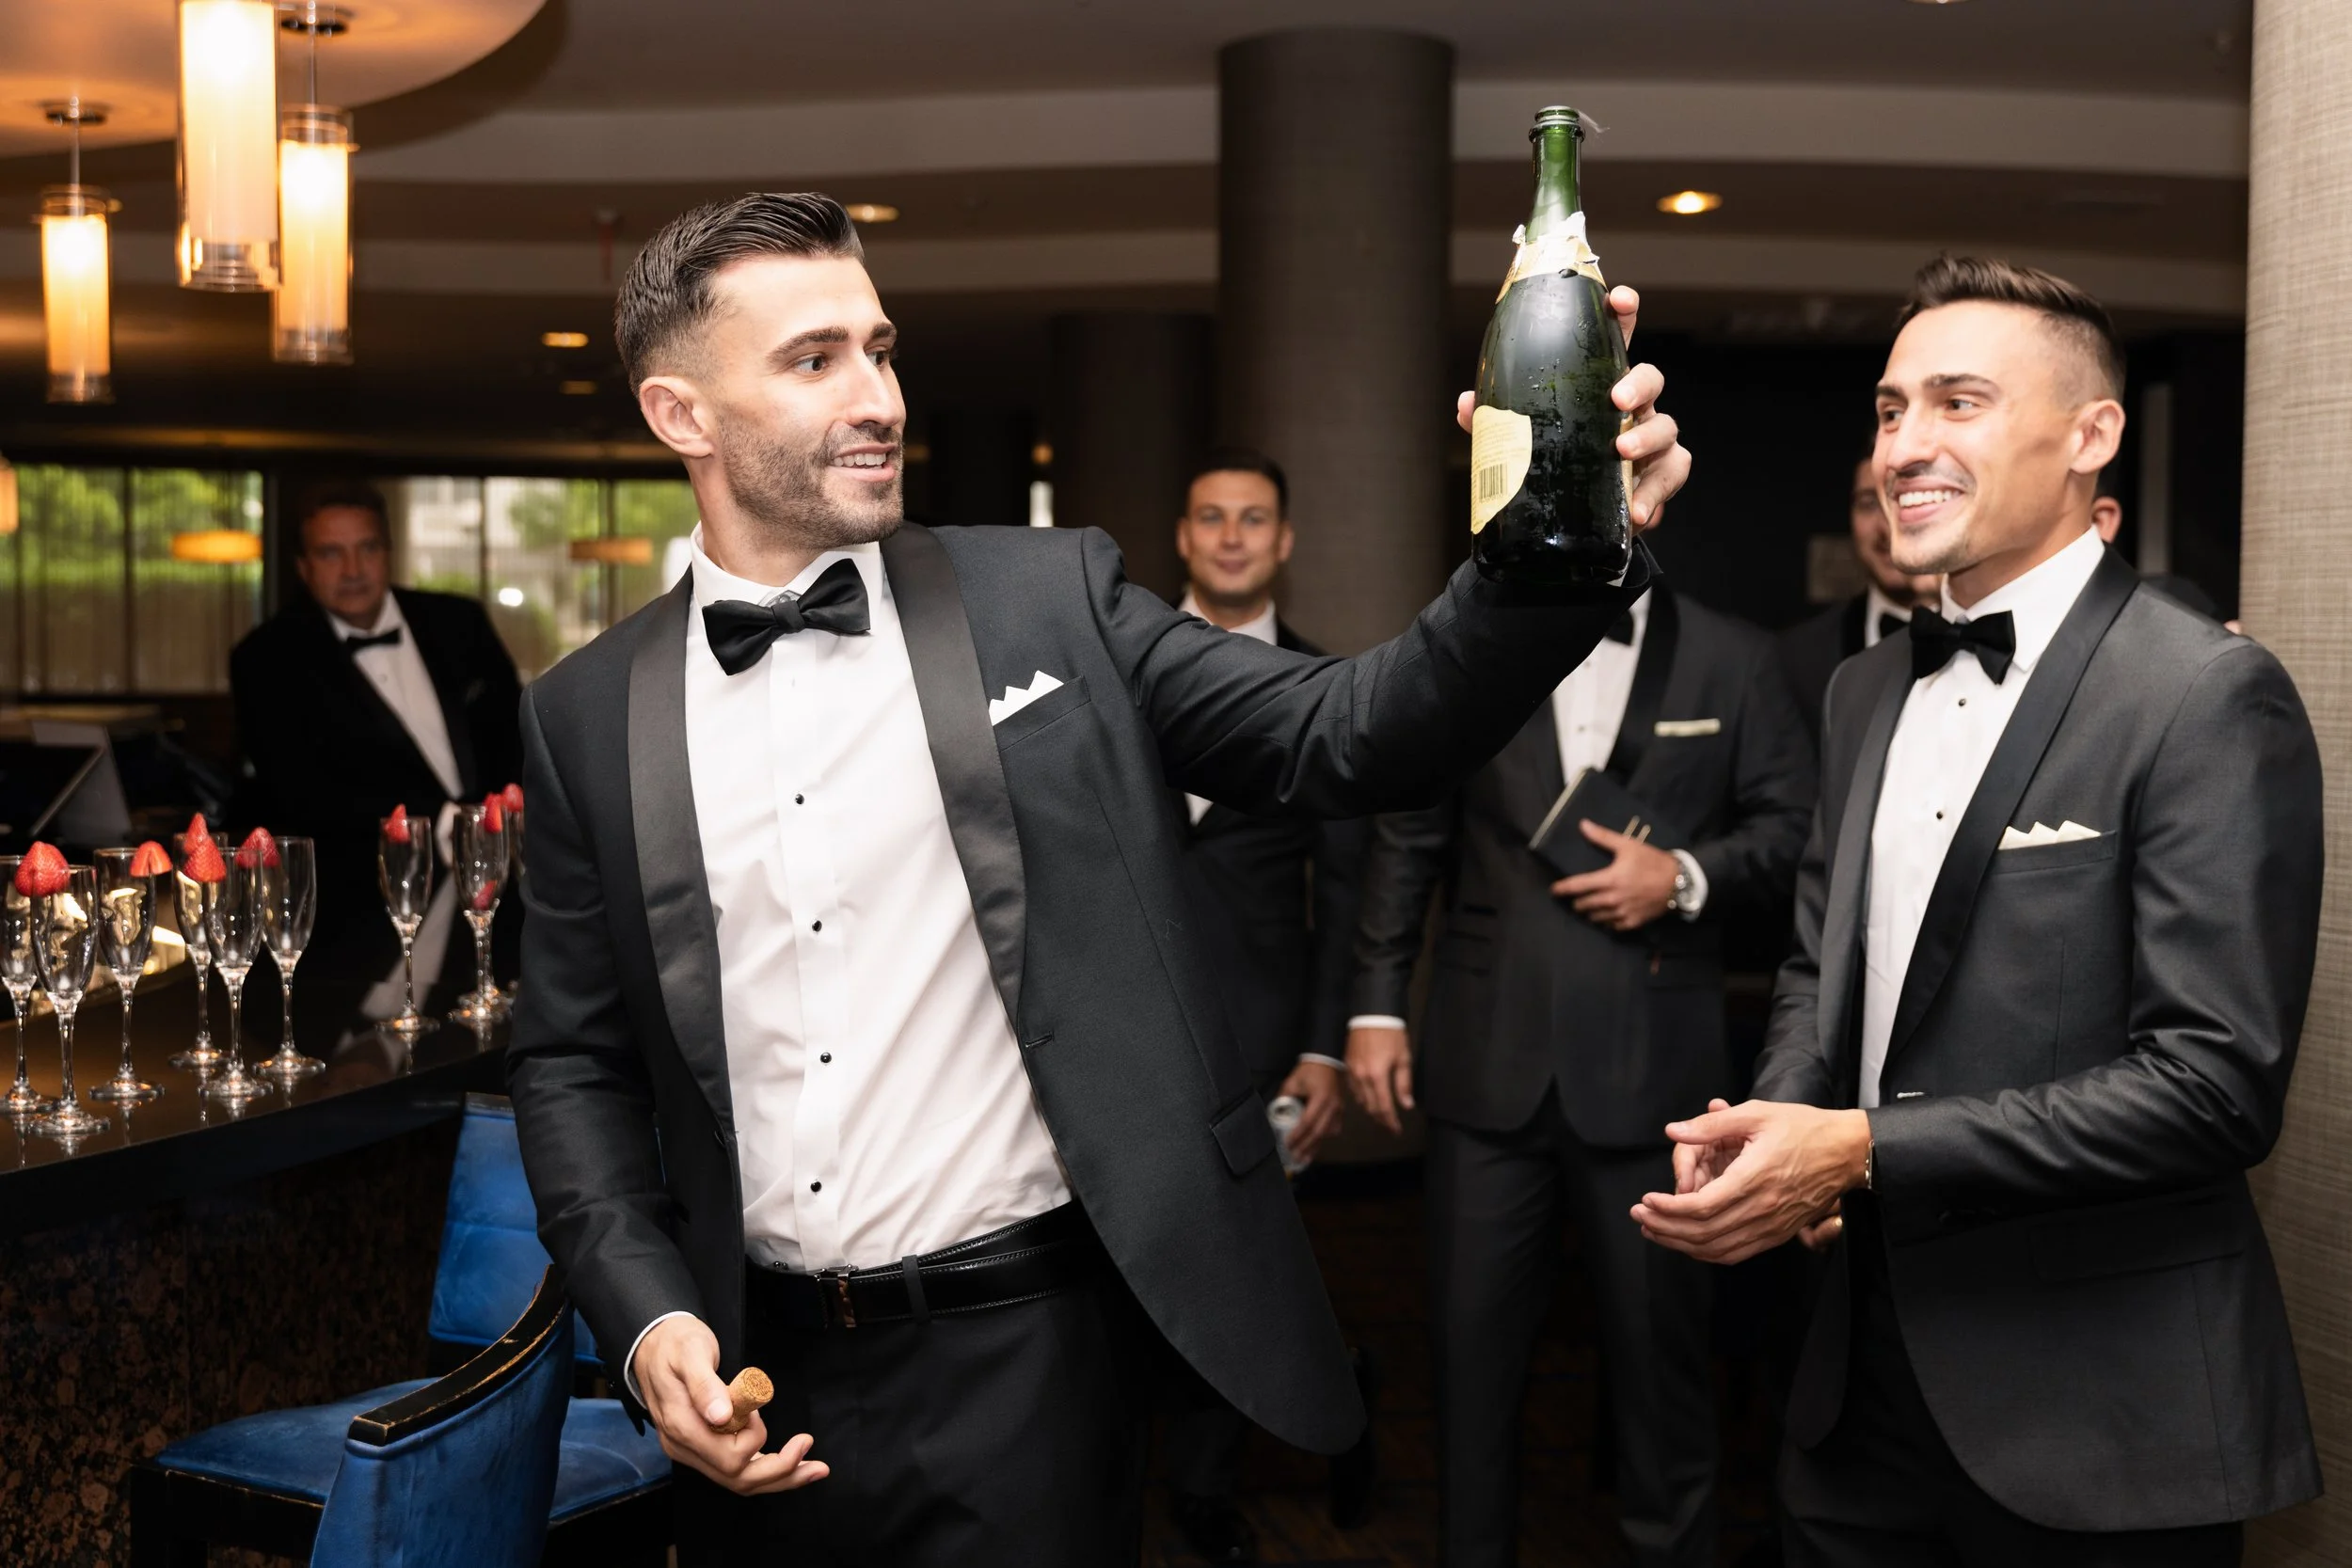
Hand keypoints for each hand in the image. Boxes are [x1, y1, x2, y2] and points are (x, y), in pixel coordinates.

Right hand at [632, 1315, 829, 1495]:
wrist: (653, 1344)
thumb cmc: (674, 1344)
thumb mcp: (689, 1353)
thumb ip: (704, 1385)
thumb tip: (721, 1416)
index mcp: (682, 1426)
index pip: (727, 1456)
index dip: (754, 1437)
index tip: (757, 1406)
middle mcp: (685, 1447)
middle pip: (737, 1477)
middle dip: (780, 1471)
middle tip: (813, 1456)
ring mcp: (692, 1450)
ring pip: (739, 1480)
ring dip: (779, 1478)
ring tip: (815, 1469)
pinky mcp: (702, 1445)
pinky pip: (735, 1469)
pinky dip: (766, 1470)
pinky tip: (791, 1465)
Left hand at [1278, 1059, 1345, 1160]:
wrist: (1326, 1060)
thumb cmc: (1309, 1071)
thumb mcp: (1293, 1082)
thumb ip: (1284, 1098)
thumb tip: (1275, 1115)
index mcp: (1321, 1098)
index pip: (1307, 1122)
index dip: (1297, 1135)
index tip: (1287, 1144)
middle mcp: (1332, 1106)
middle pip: (1318, 1132)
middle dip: (1305, 1146)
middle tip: (1294, 1157)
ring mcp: (1339, 1109)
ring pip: (1327, 1134)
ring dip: (1315, 1147)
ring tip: (1304, 1158)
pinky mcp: (1341, 1111)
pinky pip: (1334, 1129)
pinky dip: (1324, 1139)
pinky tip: (1316, 1147)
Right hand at [1346, 1025, 1414, 1135]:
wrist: (1371, 1014)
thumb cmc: (1391, 1035)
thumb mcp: (1403, 1058)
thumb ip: (1404, 1084)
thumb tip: (1406, 1105)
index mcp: (1377, 1076)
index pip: (1384, 1107)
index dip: (1391, 1122)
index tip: (1397, 1132)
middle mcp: (1362, 1078)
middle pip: (1370, 1108)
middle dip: (1381, 1120)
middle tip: (1390, 1126)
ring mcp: (1352, 1073)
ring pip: (1361, 1100)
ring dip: (1371, 1110)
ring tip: (1382, 1115)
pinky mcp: (1347, 1066)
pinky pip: (1353, 1090)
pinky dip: (1362, 1098)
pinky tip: (1369, 1098)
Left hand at [1454, 285, 1689, 532]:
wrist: (1570, 520)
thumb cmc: (1553, 463)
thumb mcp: (1520, 440)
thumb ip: (1497, 422)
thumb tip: (1467, 404)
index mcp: (1599, 386)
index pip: (1616, 339)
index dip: (1623, 313)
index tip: (1619, 299)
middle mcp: (1632, 407)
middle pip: (1651, 379)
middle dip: (1639, 383)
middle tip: (1617, 399)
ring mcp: (1651, 440)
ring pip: (1667, 426)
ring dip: (1648, 437)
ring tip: (1622, 454)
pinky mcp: (1660, 477)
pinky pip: (1671, 476)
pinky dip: (1656, 494)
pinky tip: (1637, 512)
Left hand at [1551, 820, 1679, 930]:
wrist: (1679, 882)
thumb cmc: (1651, 861)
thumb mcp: (1628, 845)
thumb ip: (1603, 837)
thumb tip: (1582, 825)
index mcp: (1609, 880)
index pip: (1577, 886)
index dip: (1562, 889)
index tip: (1553, 891)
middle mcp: (1612, 900)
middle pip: (1583, 905)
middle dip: (1576, 901)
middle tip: (1576, 896)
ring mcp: (1622, 914)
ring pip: (1595, 918)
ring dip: (1590, 911)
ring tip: (1590, 905)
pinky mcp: (1631, 923)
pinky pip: (1610, 926)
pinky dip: (1605, 920)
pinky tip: (1607, 914)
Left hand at [1630, 1101, 1871, 1265]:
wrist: (1846, 1152)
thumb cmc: (1802, 1128)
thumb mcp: (1757, 1114)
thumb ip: (1713, 1124)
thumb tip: (1674, 1130)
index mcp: (1755, 1178)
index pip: (1701, 1206)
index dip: (1668, 1209)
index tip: (1646, 1200)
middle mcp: (1763, 1209)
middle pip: (1704, 1233)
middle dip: (1666, 1229)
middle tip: (1640, 1216)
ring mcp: (1772, 1227)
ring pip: (1719, 1249)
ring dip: (1682, 1245)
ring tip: (1655, 1231)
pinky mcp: (1779, 1234)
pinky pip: (1738, 1253)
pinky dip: (1709, 1252)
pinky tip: (1690, 1242)